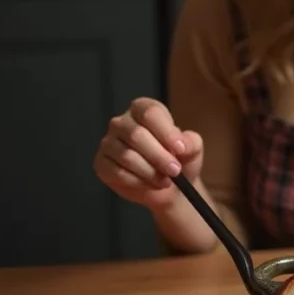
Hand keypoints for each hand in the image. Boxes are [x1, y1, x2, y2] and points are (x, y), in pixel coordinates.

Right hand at [93, 97, 203, 211]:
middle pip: (136, 134)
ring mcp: (108, 142)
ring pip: (127, 155)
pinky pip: (117, 172)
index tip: (180, 149)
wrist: (170, 185)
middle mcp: (122, 122)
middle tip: (175, 171)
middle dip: (159, 156)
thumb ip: (190, 142)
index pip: (150, 113)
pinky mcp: (101, 163)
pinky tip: (150, 185)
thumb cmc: (180, 159)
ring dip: (150, 172)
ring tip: (166, 181)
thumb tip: (182, 144)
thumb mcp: (192, 148)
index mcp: (143, 109)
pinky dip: (138, 182)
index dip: (166, 132)